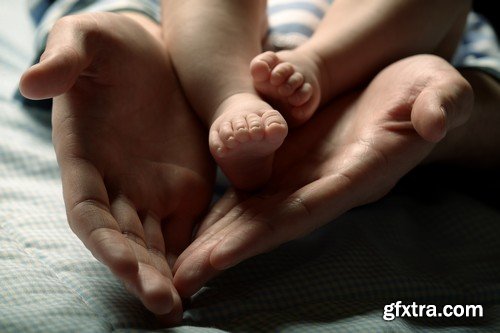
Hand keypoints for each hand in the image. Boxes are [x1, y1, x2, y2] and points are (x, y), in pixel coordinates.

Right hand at [19, 12, 214, 322]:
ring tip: (181, 305)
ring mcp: (153, 190)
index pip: (89, 216)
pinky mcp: (187, 186)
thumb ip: (65, 60)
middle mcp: (117, 186)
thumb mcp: (86, 39)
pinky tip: (208, 272)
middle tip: (165, 306)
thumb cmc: (112, 45)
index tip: (127, 270)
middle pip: (125, 241)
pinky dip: (195, 252)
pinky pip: (189, 226)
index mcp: (84, 161)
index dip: (105, 245)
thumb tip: (31, 83)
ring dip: (167, 274)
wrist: (157, 53)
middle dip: (141, 274)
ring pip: (157, 242)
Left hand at [172, 55, 472, 296]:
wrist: (406, 92)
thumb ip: (440, 104)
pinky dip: (224, 212)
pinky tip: (197, 226)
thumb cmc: (426, 91)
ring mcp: (304, 177)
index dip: (264, 234)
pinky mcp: (291, 164)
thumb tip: (436, 119)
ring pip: (255, 214)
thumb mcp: (441, 88)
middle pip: (270, 225)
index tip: (220, 257)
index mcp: (358, 173)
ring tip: (177, 263)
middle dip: (225, 252)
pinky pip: (253, 193)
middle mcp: (324, 185)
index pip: (307, 210)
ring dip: (215, 239)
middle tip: (179, 279)